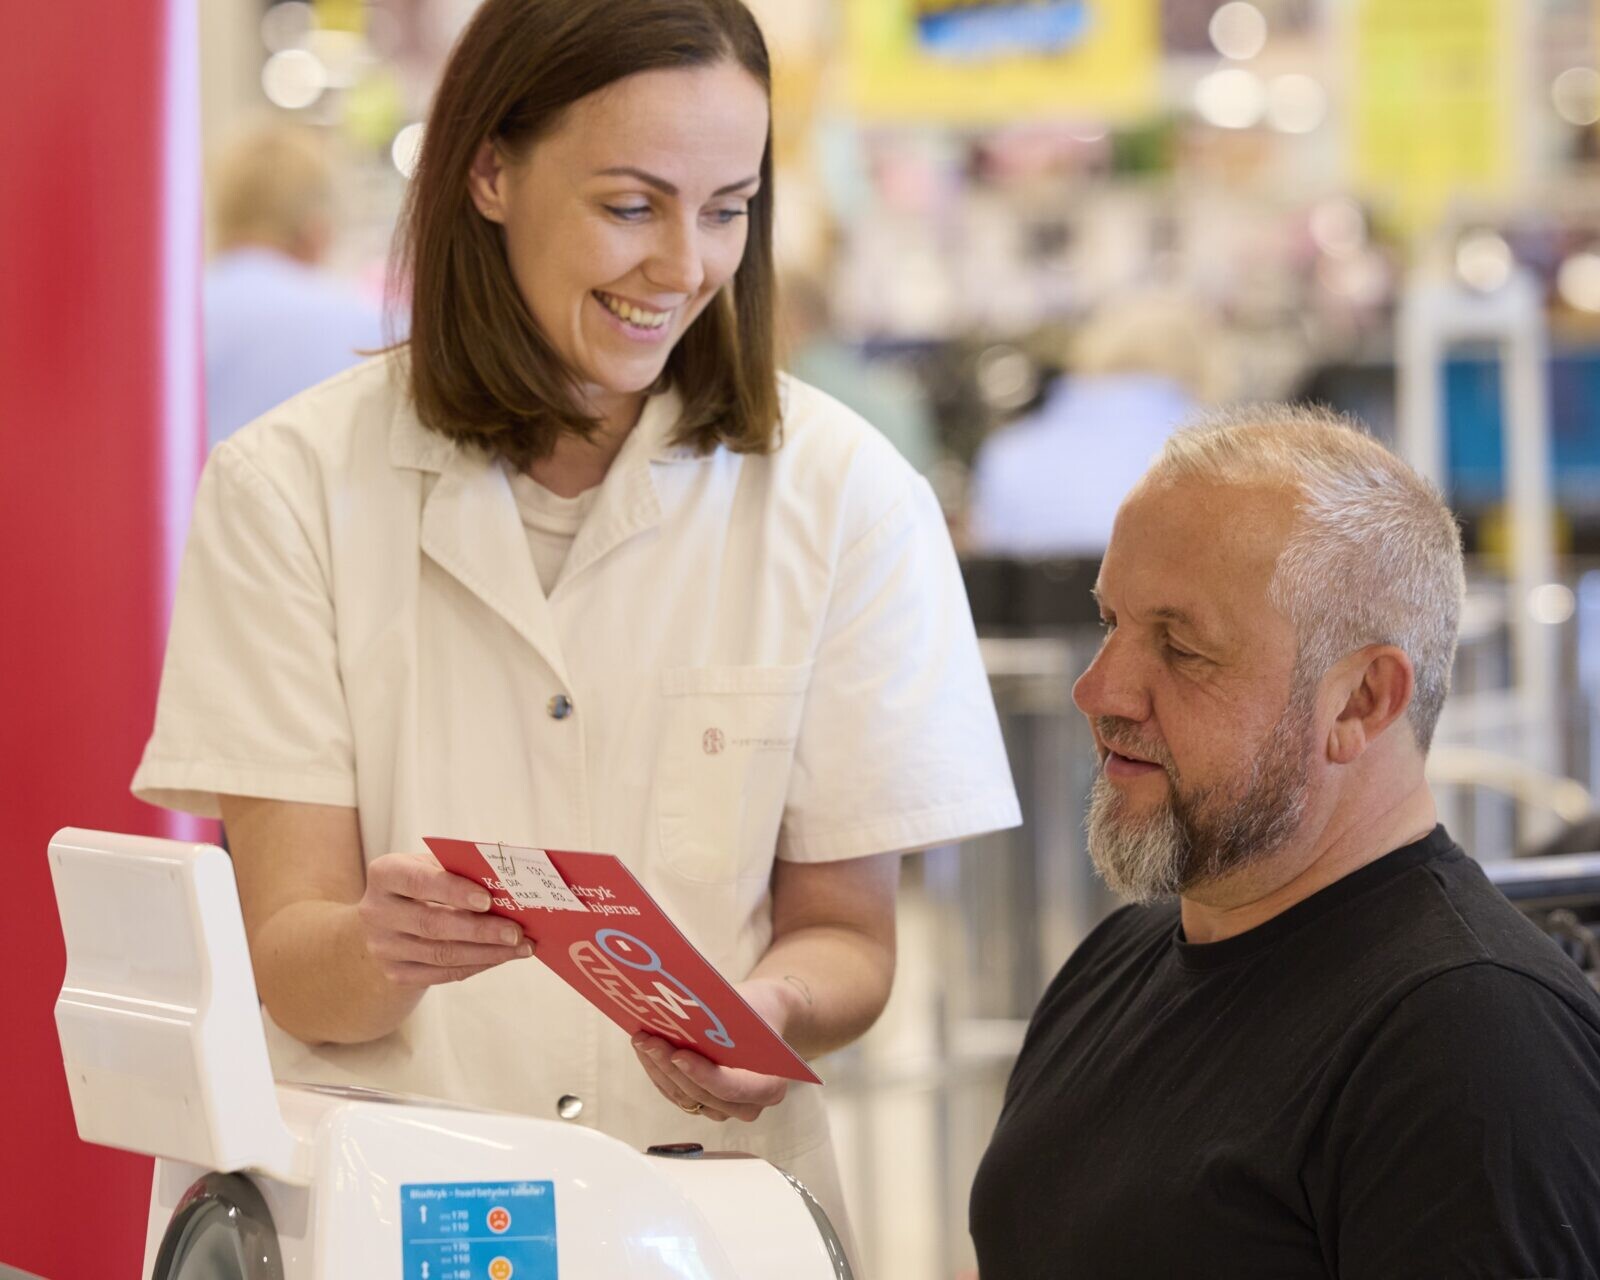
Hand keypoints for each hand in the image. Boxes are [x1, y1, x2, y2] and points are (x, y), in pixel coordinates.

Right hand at [357, 852, 533, 986]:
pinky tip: (502, 957)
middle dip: (480, 930)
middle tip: (517, 932)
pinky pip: (442, 974)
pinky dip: (476, 965)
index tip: (488, 900)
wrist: (390, 918)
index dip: (453, 891)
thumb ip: (463, 869)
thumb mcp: (435, 865)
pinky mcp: (396, 973)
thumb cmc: (425, 882)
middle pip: (432, 924)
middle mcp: (376, 911)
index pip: (419, 882)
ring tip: (521, 947)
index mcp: (385, 874)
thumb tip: (510, 883)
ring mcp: (383, 947)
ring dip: (487, 952)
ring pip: (441, 954)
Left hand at [630, 979, 794, 1122]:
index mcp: (769, 1087)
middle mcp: (747, 1107)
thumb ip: (725, 1020)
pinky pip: (676, 1094)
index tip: (679, 1055)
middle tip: (649, 1041)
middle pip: (701, 1094)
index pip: (732, 1087)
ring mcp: (722, 1109)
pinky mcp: (702, 1104)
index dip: (702, 1074)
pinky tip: (645, 1049)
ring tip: (641, 1040)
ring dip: (659, 1069)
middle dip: (671, 1067)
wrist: (762, 1016)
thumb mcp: (750, 1009)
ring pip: (684, 1096)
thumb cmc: (759, 1010)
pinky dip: (659, 1072)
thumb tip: (684, 1015)